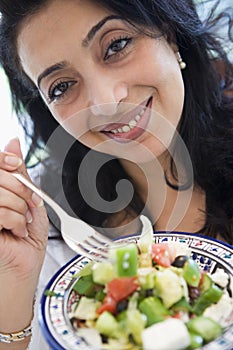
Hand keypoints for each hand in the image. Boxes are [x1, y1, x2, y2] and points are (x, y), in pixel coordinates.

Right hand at [0, 138, 48, 334]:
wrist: (25, 267)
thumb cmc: (28, 237)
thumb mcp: (29, 199)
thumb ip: (20, 173)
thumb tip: (13, 142)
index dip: (6, 157)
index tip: (15, 162)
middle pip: (0, 176)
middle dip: (23, 191)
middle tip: (29, 206)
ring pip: (2, 194)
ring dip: (21, 210)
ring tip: (22, 223)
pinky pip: (1, 212)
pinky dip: (16, 222)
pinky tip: (15, 231)